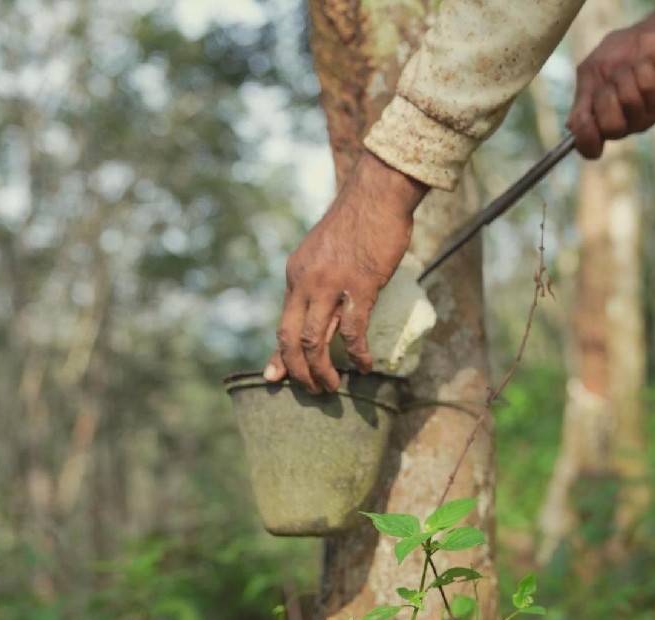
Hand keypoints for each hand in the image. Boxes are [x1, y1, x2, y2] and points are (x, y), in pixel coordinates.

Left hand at [263, 152, 428, 392]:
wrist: (377, 194)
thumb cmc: (358, 223)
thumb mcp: (325, 253)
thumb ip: (318, 281)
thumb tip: (321, 310)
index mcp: (296, 274)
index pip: (282, 322)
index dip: (280, 355)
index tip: (277, 377)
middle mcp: (306, 281)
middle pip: (290, 337)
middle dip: (298, 371)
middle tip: (312, 391)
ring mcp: (332, 284)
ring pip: (314, 340)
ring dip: (321, 370)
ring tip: (333, 387)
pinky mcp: (360, 285)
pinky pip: (352, 330)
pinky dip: (356, 354)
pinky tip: (365, 366)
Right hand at [567, 1, 654, 158]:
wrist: (648, 33)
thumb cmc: (615, 56)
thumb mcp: (590, 74)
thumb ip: (582, 101)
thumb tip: (572, 127)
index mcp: (602, 120)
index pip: (590, 146)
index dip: (586, 140)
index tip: (585, 124)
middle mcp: (626, 123)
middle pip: (611, 127)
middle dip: (605, 97)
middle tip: (610, 81)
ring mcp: (649, 113)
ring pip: (630, 101)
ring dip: (623, 75)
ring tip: (629, 66)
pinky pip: (648, 88)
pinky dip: (642, 68)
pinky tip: (646, 64)